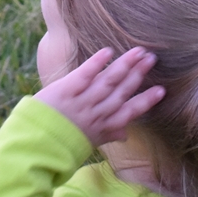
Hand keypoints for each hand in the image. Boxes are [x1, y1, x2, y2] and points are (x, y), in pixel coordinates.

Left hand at [34, 47, 164, 146]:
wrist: (36, 145)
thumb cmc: (61, 143)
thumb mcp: (89, 144)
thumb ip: (108, 135)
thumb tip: (126, 135)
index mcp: (103, 127)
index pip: (130, 112)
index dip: (146, 101)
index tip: (162, 90)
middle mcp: (96, 114)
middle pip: (122, 91)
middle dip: (138, 75)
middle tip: (151, 59)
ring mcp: (82, 102)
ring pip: (108, 81)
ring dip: (124, 65)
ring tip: (138, 52)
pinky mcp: (65, 91)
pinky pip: (84, 75)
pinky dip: (96, 63)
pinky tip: (108, 51)